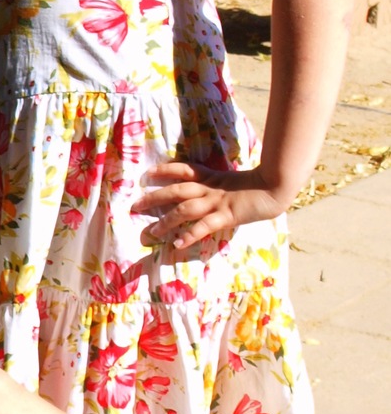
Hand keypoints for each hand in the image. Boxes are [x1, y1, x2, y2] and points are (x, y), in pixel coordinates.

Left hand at [133, 160, 280, 253]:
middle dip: (155, 197)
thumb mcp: (234, 183)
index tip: (148, 173)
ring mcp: (218, 202)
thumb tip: (208, 193)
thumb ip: (221, 186)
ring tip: (151, 231)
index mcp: (213, 177)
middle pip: (177, 190)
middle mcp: (211, 188)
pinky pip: (204, 226)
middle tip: (136, 205)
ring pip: (186, 209)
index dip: (165, 169)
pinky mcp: (227, 215)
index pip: (184, 169)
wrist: (277, 187)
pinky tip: (177, 244)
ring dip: (166, 220)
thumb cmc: (259, 185)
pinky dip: (189, 235)